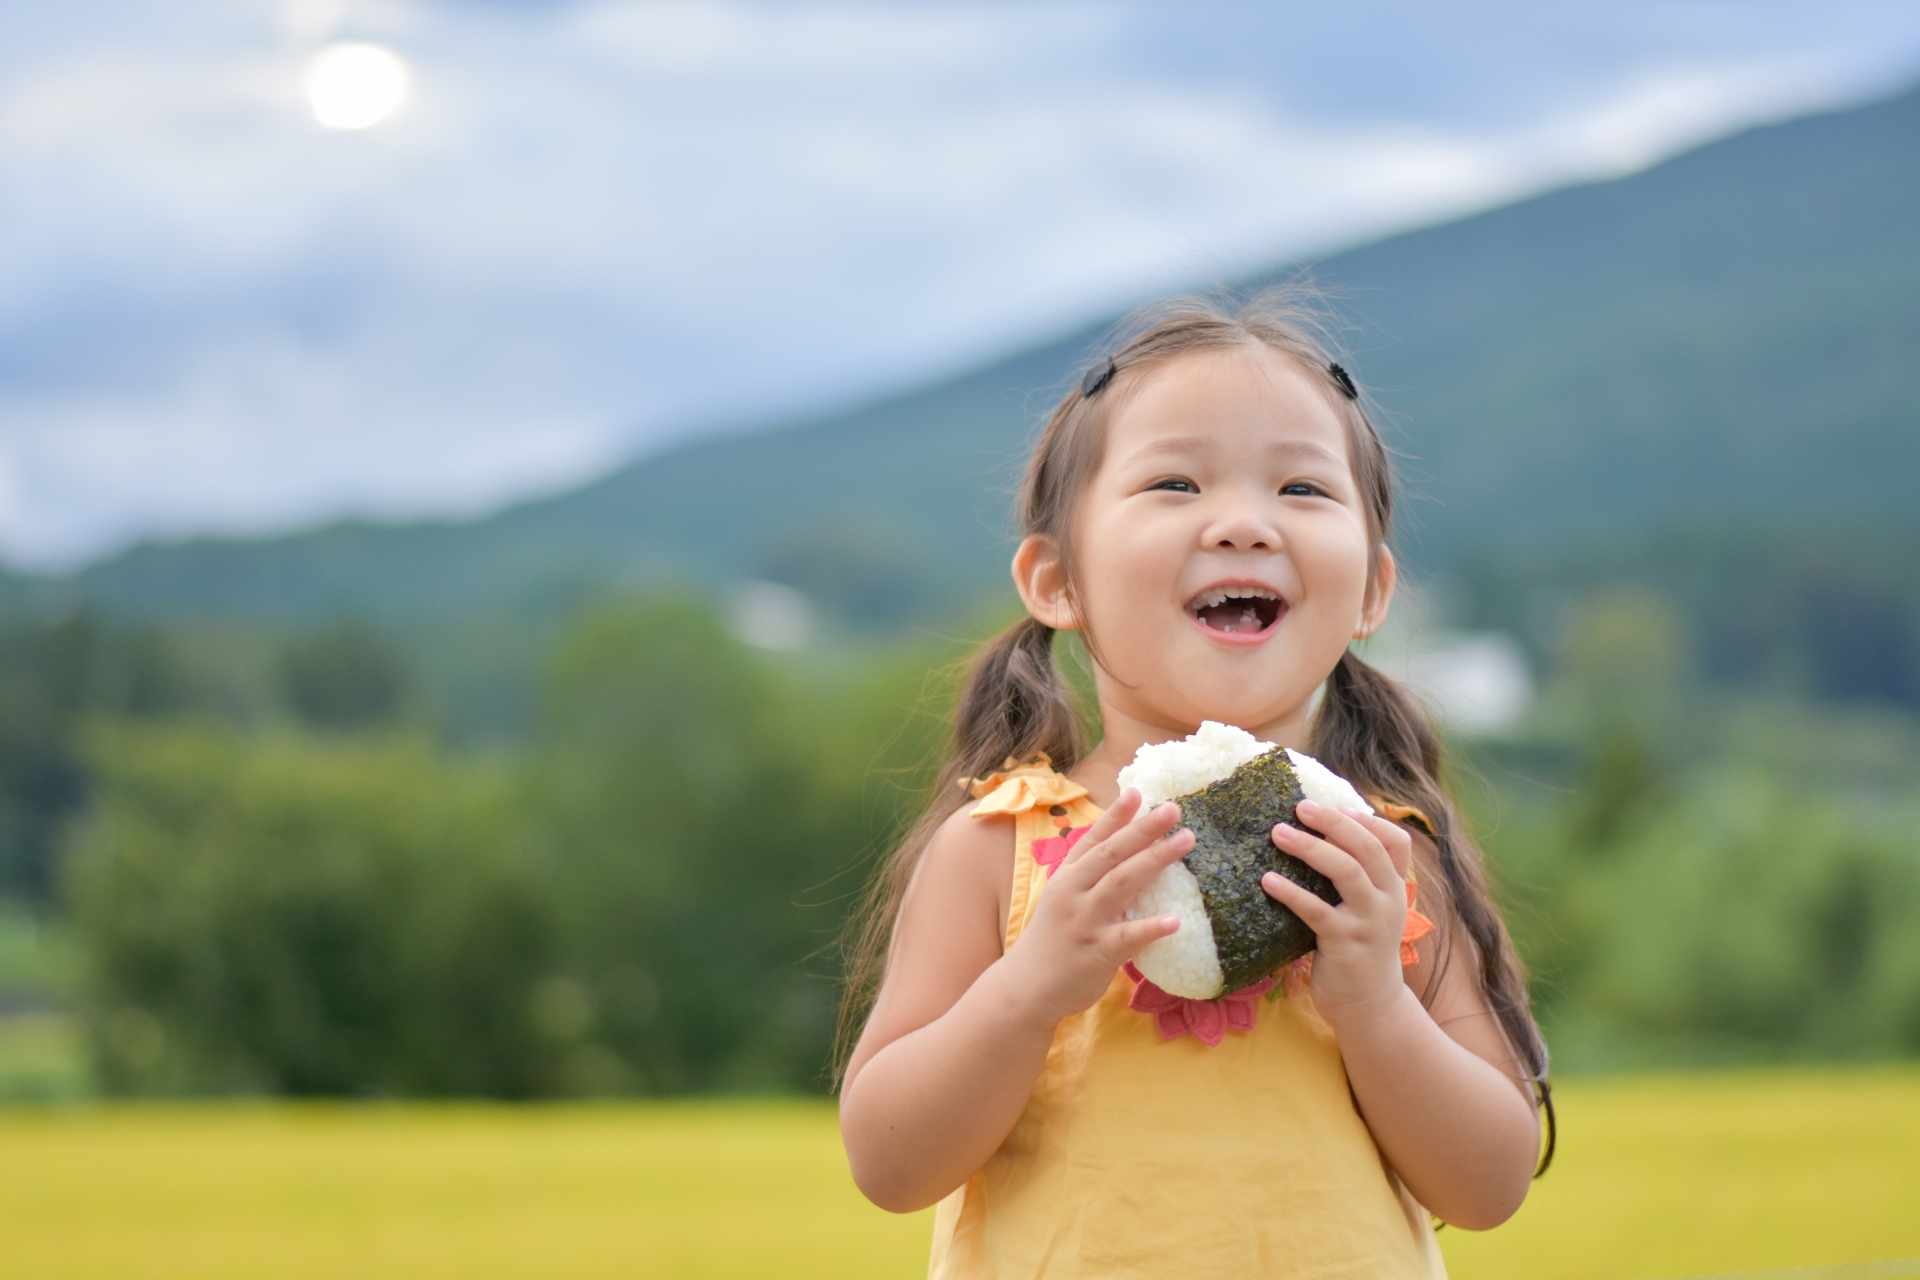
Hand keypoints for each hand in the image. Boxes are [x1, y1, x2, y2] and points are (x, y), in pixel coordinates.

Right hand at [1001, 788, 1190, 1023]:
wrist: (1025, 987)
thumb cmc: (1054, 939)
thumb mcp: (1065, 899)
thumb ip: (1091, 875)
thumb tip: (1128, 848)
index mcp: (1068, 877)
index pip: (1094, 839)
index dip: (1115, 815)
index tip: (1137, 791)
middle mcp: (1074, 893)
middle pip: (1112, 854)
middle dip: (1143, 828)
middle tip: (1173, 808)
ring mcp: (1085, 921)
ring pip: (1122, 883)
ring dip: (1155, 859)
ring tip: (1185, 841)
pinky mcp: (1097, 952)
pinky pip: (1128, 937)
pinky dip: (1151, 927)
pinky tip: (1176, 921)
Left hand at [1261, 800, 1412, 1030]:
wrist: (1369, 1005)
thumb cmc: (1358, 948)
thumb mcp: (1368, 910)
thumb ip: (1356, 878)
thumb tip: (1319, 834)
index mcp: (1394, 887)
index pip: (1396, 842)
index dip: (1369, 820)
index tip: (1339, 805)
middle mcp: (1388, 900)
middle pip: (1367, 848)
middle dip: (1333, 822)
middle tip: (1299, 806)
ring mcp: (1369, 922)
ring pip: (1346, 872)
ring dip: (1310, 848)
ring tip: (1278, 833)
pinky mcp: (1346, 944)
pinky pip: (1317, 911)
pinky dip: (1291, 893)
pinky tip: (1268, 881)